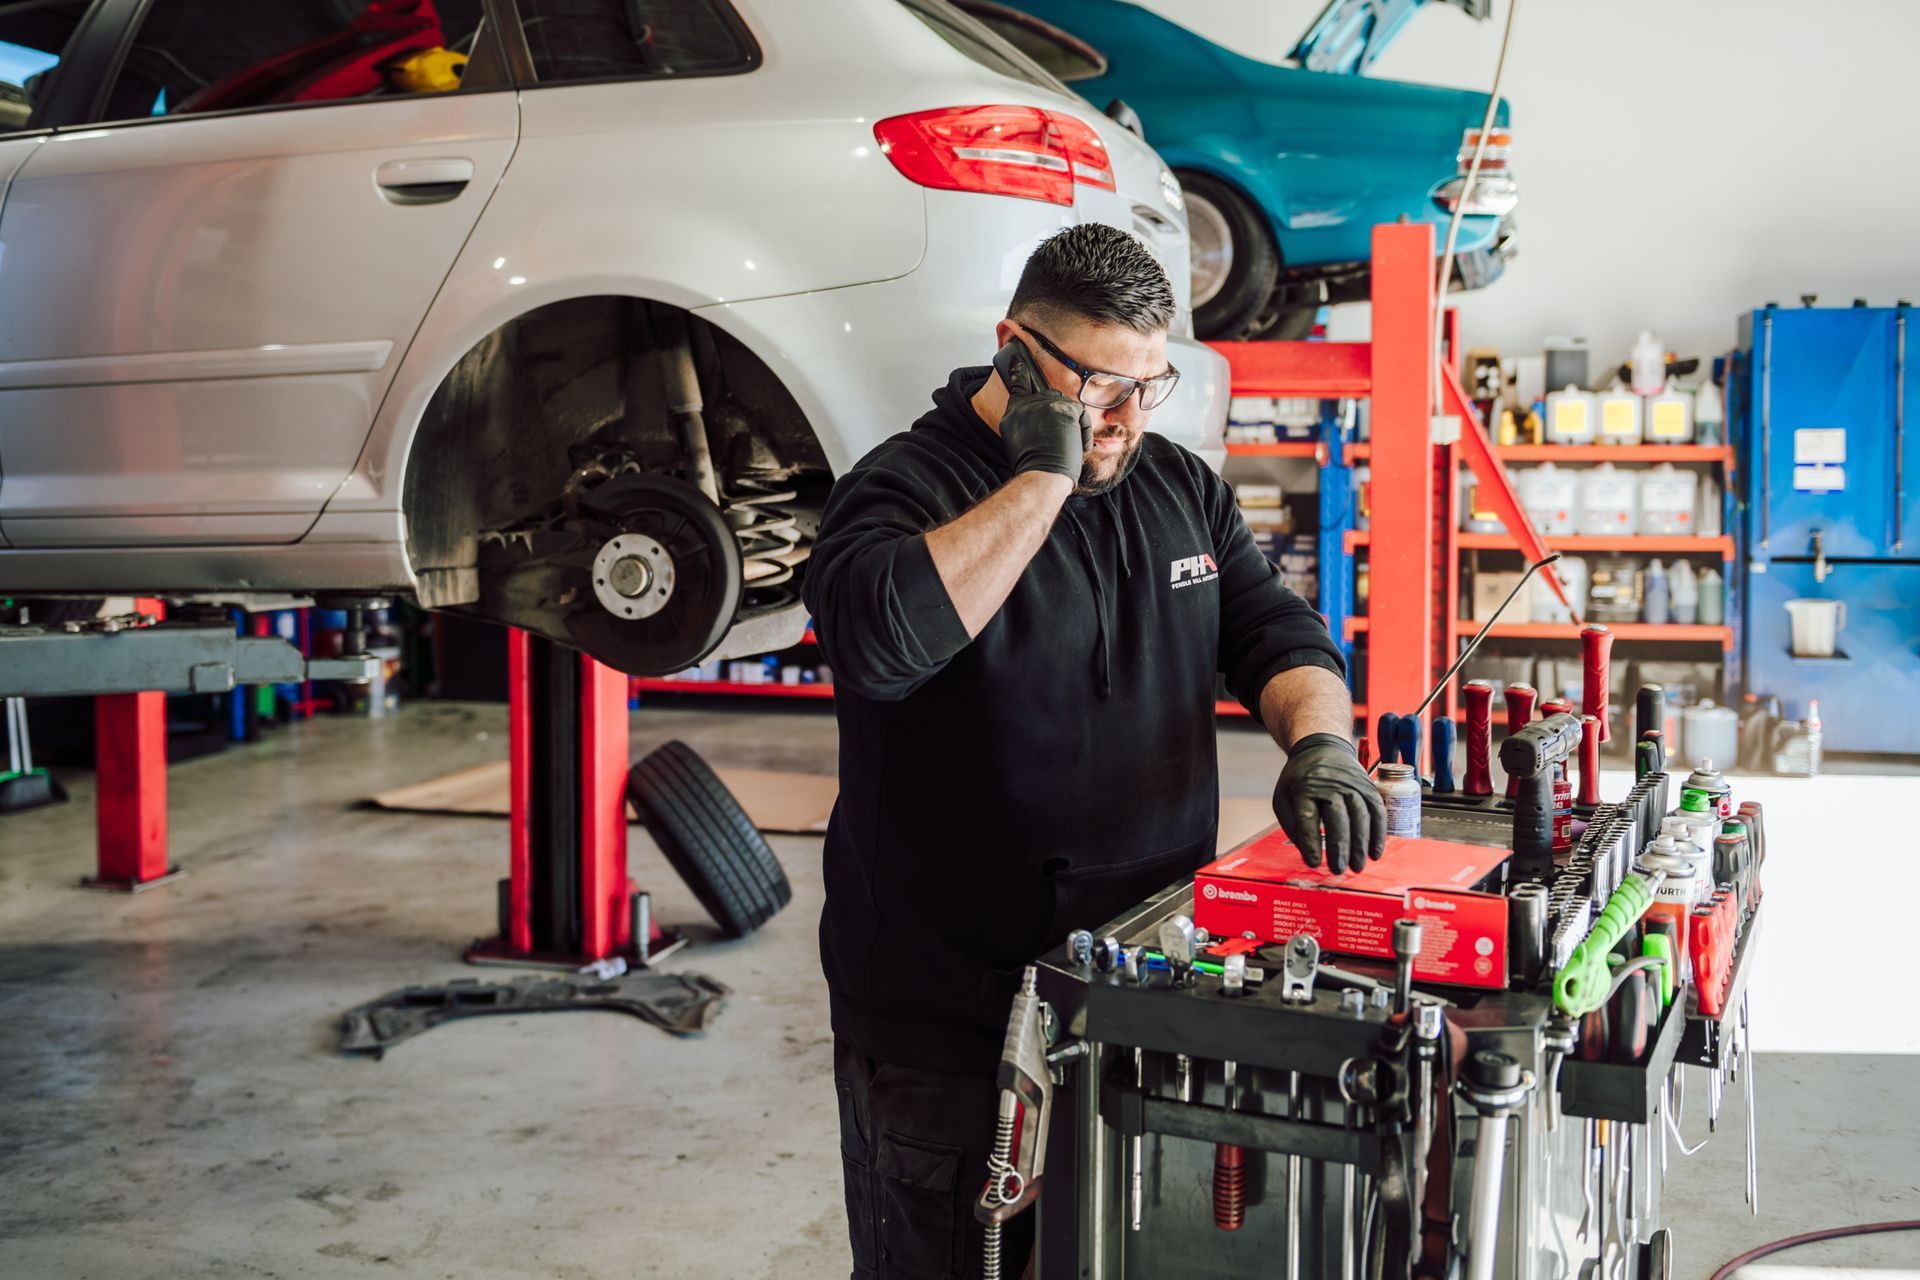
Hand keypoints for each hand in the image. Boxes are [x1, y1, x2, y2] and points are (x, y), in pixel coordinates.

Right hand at [993, 338, 1089, 478]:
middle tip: (1057, 434)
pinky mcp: (1064, 407)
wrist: (1043, 473)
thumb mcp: (1020, 442)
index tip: (1018, 358)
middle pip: (1046, 395)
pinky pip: (1079, 415)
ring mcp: (1045, 403)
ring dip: (1068, 425)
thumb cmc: (1034, 466)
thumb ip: (1027, 424)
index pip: (1017, 384)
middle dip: (1056, 413)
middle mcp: (1026, 404)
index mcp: (1012, 413)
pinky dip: (1081, 432)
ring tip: (1062, 446)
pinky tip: (1074, 445)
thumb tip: (1041, 419)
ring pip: (1064, 406)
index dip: (1018, 371)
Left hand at [1272, 733, 1386, 873]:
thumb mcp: (1283, 796)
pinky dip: (1378, 834)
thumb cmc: (1300, 779)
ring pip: (1361, 817)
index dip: (1311, 842)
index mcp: (1305, 788)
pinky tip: (1375, 853)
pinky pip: (1377, 812)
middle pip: (1338, 818)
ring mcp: (1353, 785)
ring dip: (1361, 845)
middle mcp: (1331, 785)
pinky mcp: (1369, 788)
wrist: (1322, 747)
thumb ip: (1292, 824)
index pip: (1308, 818)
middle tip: (1338, 870)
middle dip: (1339, 847)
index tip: (1314, 862)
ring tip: (1357, 867)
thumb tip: (1307, 851)